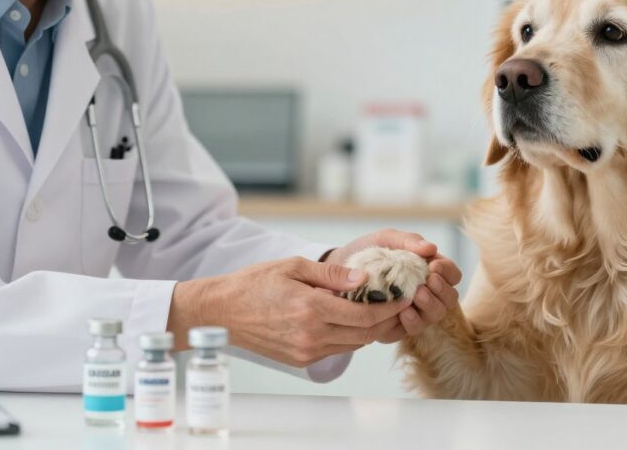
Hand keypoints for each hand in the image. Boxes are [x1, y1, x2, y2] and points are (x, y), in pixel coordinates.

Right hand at [167, 257, 410, 366]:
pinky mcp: (300, 359)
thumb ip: (332, 275)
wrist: (221, 312)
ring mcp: (306, 351)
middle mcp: (312, 335)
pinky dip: (348, 335)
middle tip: (400, 302)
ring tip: (380, 309)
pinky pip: (335, 348)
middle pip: (365, 334)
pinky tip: (351, 319)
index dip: (391, 307)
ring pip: (353, 344)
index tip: (404, 295)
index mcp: (312, 310)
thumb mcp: (294, 266)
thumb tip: (365, 278)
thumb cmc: (254, 283)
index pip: (366, 316)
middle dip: (387, 319)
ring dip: (369, 329)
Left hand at [324, 229, 461, 342]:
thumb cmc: (368, 253)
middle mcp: (426, 293)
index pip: (452, 274)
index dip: (448, 272)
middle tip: (427, 282)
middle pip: (450, 299)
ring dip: (429, 306)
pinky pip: (412, 330)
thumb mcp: (386, 239)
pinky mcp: (397, 327)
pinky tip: (402, 312)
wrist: (338, 271)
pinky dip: (411, 321)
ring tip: (415, 296)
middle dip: (442, 291)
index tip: (433, 266)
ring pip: (435, 316)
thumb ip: (408, 241)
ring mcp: (414, 312)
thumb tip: (430, 248)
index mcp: (428, 271)